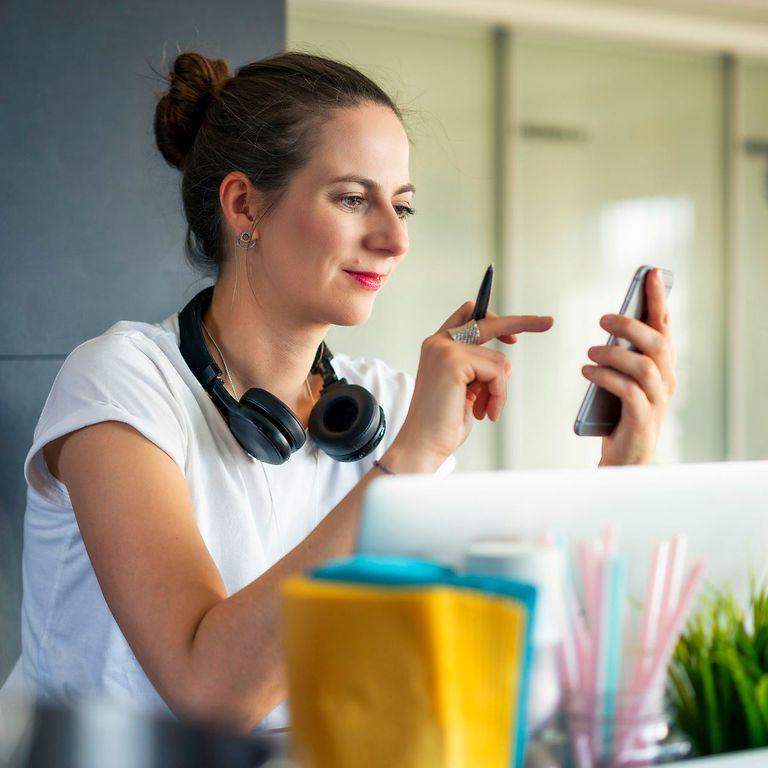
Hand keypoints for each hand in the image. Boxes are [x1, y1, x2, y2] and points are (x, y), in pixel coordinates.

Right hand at [388, 301, 552, 471]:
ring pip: (498, 359)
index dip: (493, 319)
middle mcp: (438, 343)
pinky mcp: (453, 360)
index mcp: (438, 348)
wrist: (422, 444)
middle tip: (547, 322)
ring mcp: (445, 349)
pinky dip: (497, 394)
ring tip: (485, 410)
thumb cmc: (441, 424)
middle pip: (488, 321)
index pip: (468, 317)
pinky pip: (496, 371)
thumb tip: (505, 365)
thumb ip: (479, 371)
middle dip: (522, 322)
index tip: (515, 332)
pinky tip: (484, 411)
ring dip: (499, 390)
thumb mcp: (466, 391)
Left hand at [582, 269, 676, 465]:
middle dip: (630, 326)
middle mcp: (666, 381)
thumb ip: (622, 355)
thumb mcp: (622, 378)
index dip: (658, 299)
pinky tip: (586, 372)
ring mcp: (657, 401)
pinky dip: (606, 378)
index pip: (664, 327)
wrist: (625, 457)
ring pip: (644, 367)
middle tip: (602, 320)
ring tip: (589, 353)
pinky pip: (629, 392)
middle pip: (656, 343)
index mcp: (663, 366)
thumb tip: (609, 325)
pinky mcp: (642, 419)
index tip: (649, 273)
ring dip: (614, 354)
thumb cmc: (621, 413)